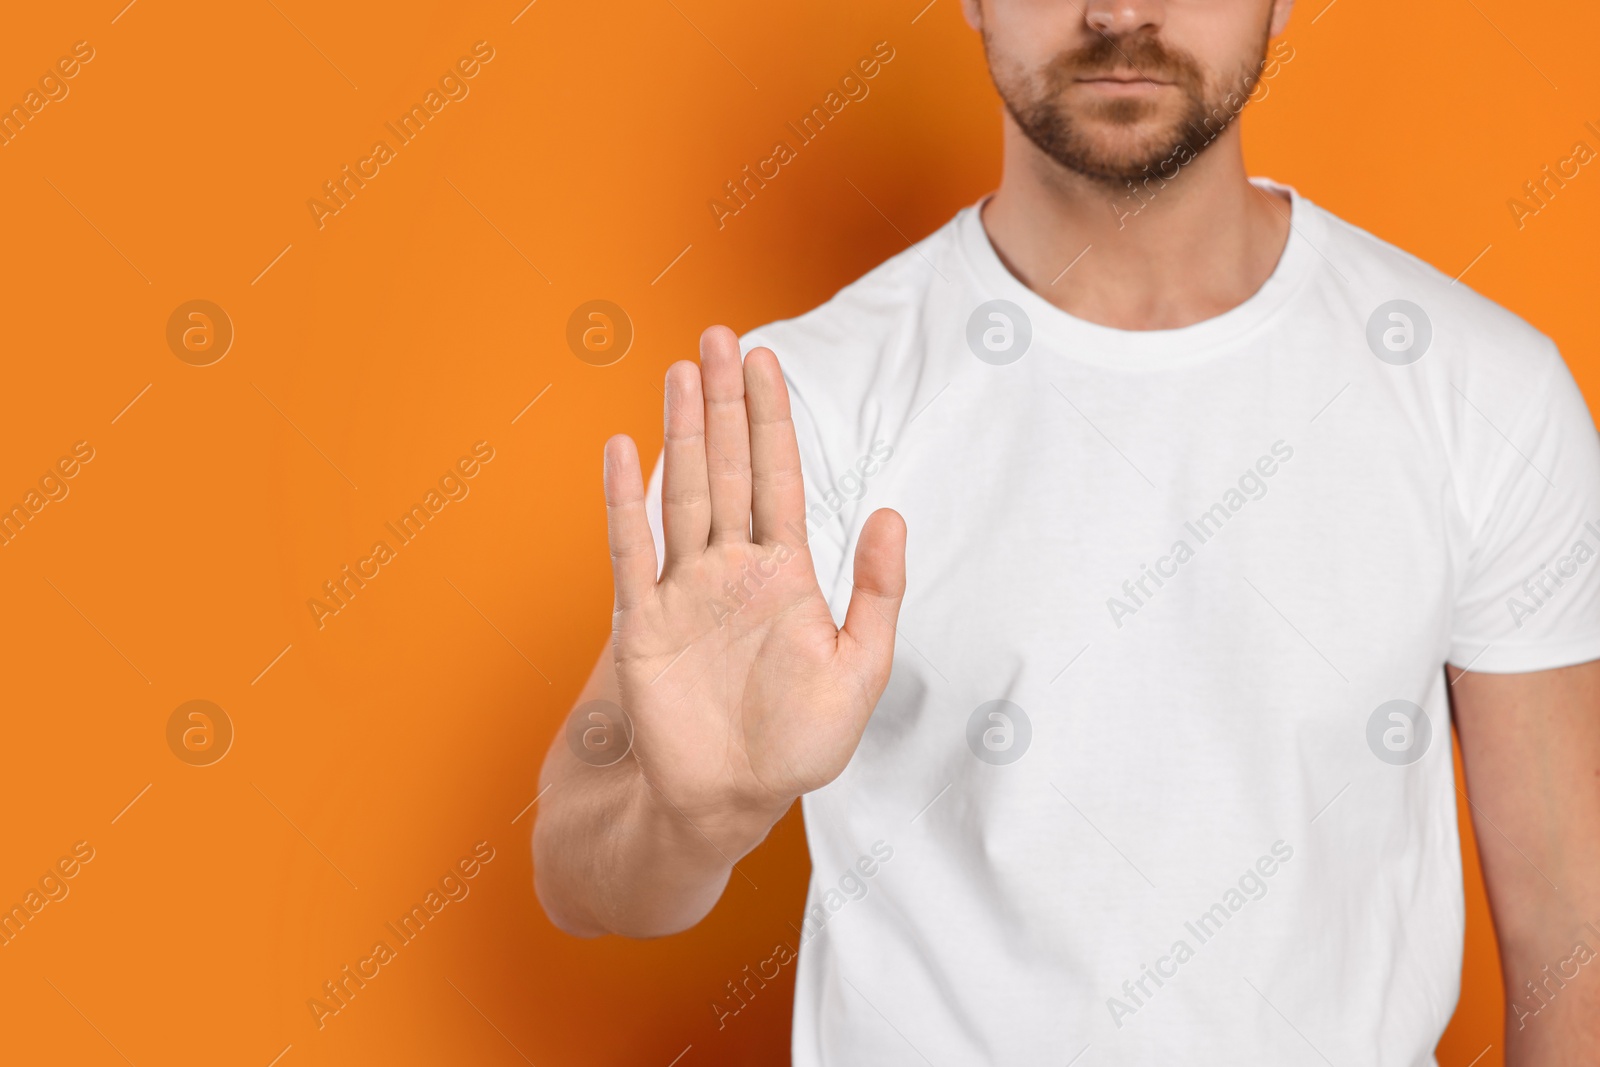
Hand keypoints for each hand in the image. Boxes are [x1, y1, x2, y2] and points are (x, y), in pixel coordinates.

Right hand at [602, 325, 906, 833]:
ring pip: (682, 494)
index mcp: (784, 572)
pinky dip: (624, 501)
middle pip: (727, 468)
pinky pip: (631, 551)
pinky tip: (621, 450)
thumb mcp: (861, 669)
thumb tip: (890, 513)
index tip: (765, 361)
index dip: (772, 419)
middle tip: (718, 337)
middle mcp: (729, 568)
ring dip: (681, 434)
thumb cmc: (799, 743)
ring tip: (680, 374)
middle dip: (725, 404)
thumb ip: (878, 593)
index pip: (778, 477)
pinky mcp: (640, 622)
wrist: (731, 799)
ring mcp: (683, 590)